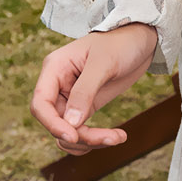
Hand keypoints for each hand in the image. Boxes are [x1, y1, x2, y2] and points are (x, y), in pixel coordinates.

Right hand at [30, 23, 158, 155]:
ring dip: (88, 142)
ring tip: (117, 138)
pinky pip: (81, 131)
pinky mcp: (86, 106)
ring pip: (67, 132)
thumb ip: (85, 91)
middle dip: (79, 136)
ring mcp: (71, 98)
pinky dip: (95, 139)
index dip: (52, 124)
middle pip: (55, 123)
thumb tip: (71, 124)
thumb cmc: (121, 42)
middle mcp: (59, 85)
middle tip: (109, 138)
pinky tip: (117, 137)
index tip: (74, 136)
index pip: (40, 104)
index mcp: (55, 68)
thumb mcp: (104, 63)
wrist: (140, 39)